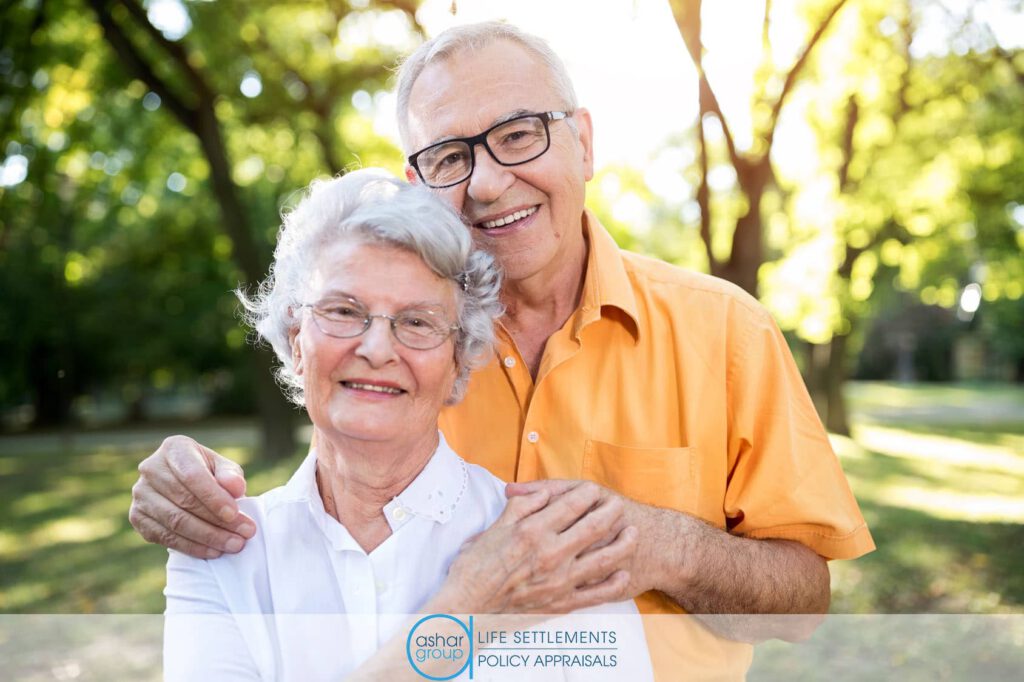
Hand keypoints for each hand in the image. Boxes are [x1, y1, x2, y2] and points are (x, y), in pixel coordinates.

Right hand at [129, 435, 255, 557]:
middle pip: (184, 501)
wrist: (187, 486)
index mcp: (174, 449)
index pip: (192, 475)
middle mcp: (151, 469)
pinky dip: (192, 547)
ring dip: (207, 537)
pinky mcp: (137, 517)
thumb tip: (235, 488)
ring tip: (234, 544)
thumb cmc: (210, 474)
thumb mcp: (224, 468)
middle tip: (244, 534)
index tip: (235, 513)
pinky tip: (214, 551)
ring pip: (175, 522)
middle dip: (217, 521)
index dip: (214, 497)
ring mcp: (140, 494)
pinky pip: (165, 537)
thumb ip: (231, 475)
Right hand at [430, 480, 638, 613]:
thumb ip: (522, 507)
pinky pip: (596, 594)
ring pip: (604, 559)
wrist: (468, 608)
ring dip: (623, 544)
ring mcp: (559, 581)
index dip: (587, 494)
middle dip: (611, 512)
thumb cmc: (475, 568)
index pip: (571, 505)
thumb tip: (544, 493)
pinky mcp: (561, 603)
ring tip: (632, 533)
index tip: (594, 489)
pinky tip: (622, 573)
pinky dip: (613, 583)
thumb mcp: (494, 528)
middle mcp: (551, 554)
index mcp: (533, 531)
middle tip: (619, 504)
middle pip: (594, 527)